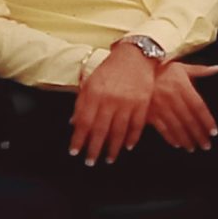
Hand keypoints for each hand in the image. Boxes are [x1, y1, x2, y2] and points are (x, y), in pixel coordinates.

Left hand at [70, 44, 157, 163]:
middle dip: (94, 148)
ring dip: (113, 147)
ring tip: (109, 159)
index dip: (78, 139)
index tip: (74, 152)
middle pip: (100, 130)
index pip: (83, 122)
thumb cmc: (111, 69)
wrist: (135, 56)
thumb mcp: (91, 82)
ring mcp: (128, 103)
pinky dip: (132, 137)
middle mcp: (110, 100)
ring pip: (118, 131)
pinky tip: (127, 147)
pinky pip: (137, 125)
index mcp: (94, 94)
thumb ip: (82, 102)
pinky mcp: (142, 104)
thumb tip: (74, 123)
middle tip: (90, 162)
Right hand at [144, 61, 217, 151]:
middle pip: (189, 120)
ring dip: (186, 139)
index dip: (207, 121)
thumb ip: (200, 70)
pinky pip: (161, 128)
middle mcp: (172, 98)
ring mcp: (159, 106)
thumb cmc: (162, 68)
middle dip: (198, 134)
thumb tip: (217, 69)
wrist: (135, 68)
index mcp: (183, 87)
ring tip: (193, 148)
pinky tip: (177, 144)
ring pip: (176, 126)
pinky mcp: (148, 112)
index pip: (199, 107)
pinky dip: (170, 137)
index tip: (214, 132)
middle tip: (206, 145)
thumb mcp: (181, 67)